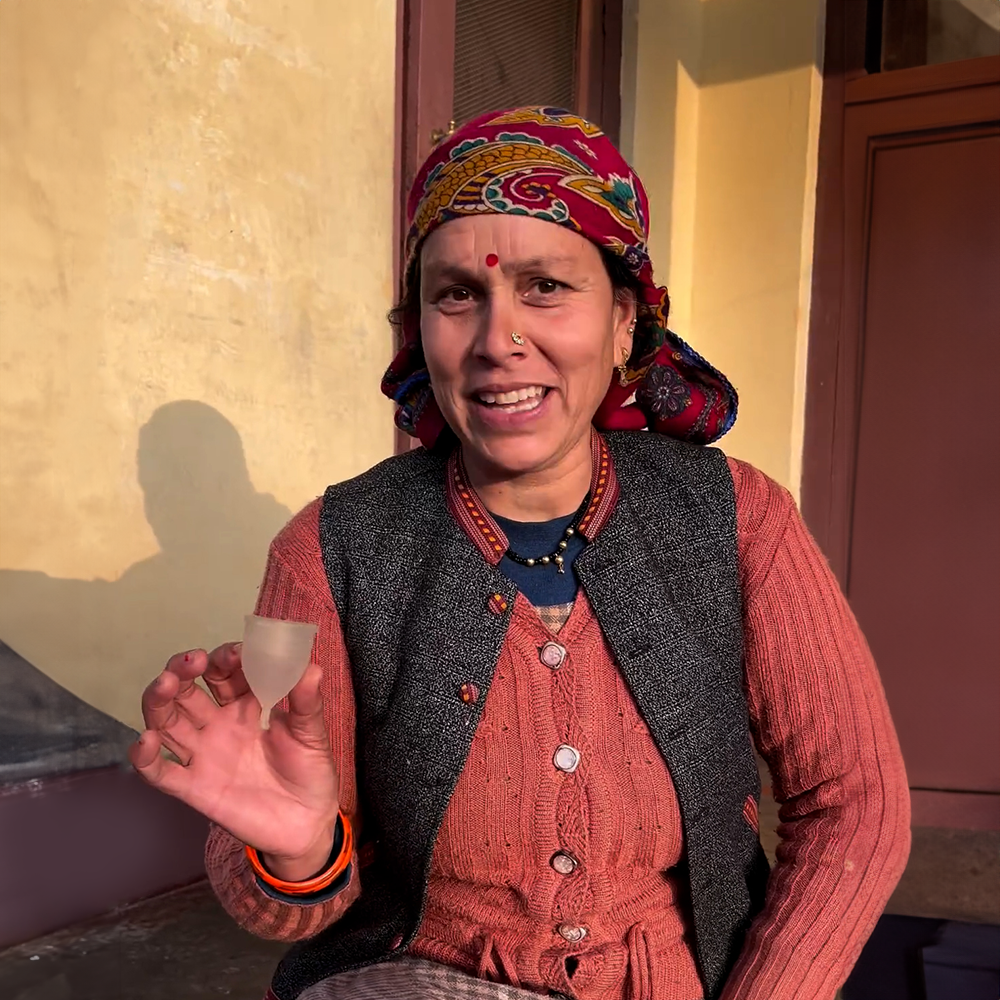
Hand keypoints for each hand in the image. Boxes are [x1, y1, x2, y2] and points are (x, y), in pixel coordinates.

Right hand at [130, 642, 338, 880]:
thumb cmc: (310, 772)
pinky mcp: (195, 788)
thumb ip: (307, 702)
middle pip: (188, 691)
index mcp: (246, 706)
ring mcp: (203, 755)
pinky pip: (161, 773)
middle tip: (192, 661)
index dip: (226, 659)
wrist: (307, 824)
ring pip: (168, 722)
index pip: (225, 673)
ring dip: (160, 701)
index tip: (238, 652)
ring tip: (165, 684)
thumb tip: (311, 666)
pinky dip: (146, 758)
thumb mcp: (312, 733)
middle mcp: (218, 726)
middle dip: (184, 671)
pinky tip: (146, 742)